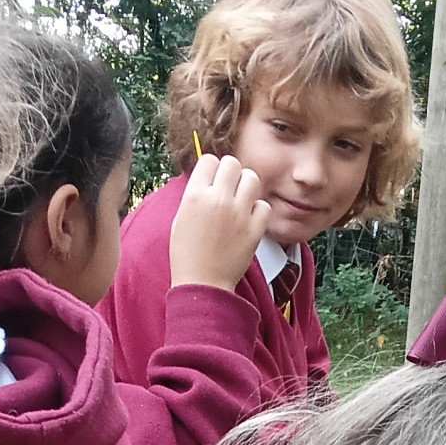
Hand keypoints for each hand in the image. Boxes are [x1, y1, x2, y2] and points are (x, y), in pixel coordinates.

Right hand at [170, 154, 270, 291]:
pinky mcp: (254, 230)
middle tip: (228, 189)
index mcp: (195, 195)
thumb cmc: (187, 254)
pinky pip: (264, 205)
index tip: (212, 182)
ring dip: (247, 186)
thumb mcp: (181, 218)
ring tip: (241, 201)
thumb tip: (210, 177)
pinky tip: (249, 220)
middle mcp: (217, 200)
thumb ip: (196, 194)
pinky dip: (258, 210)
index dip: (212, 170)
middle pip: (232, 163)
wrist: (202, 284)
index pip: (209, 160)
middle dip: (231, 174)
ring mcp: (238, 214)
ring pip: (251, 178)